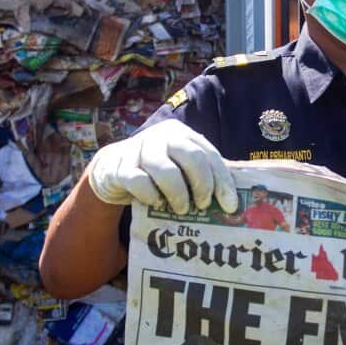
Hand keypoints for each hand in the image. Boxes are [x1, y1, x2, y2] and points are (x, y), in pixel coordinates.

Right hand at [86, 119, 237, 214]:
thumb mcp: (179, 167)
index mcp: (182, 134)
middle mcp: (161, 136)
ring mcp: (138, 149)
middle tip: (203, 206)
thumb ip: (202, 176)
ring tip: (182, 209)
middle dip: (202, 184)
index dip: (223, 181)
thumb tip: (232, 203)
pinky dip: (150, 195)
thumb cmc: (156, 172)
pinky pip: (138, 181)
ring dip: (177, 193)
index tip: (230, 206)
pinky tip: (156, 203)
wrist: (113, 169)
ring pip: (164, 170)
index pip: (209, 155)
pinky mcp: (119, 166)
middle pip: (191, 156)